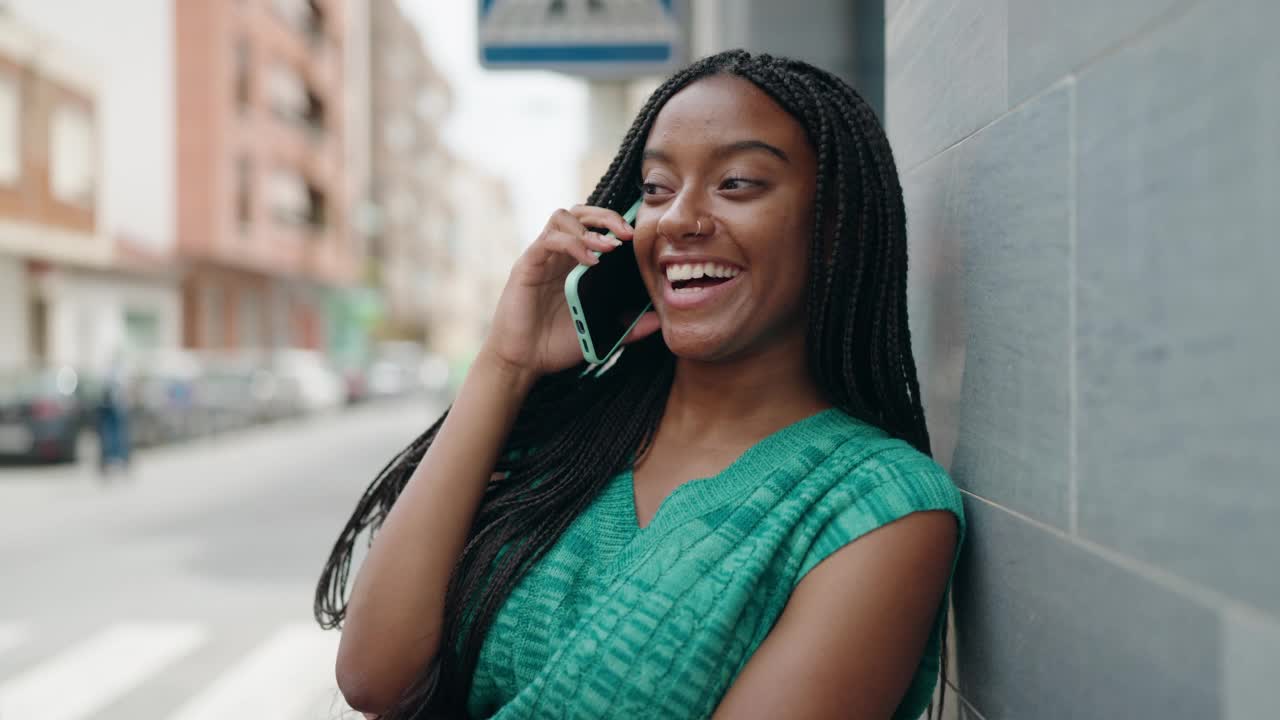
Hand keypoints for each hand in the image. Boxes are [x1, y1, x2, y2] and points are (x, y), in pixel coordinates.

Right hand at [480, 205, 660, 381]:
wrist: (524, 362)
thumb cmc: (556, 345)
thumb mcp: (602, 333)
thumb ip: (629, 327)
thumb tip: (660, 321)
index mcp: (576, 263)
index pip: (595, 225)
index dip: (617, 223)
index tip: (638, 236)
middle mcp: (559, 254)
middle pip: (581, 213)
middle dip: (607, 216)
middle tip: (628, 233)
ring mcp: (543, 257)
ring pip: (563, 216)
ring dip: (589, 226)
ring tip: (608, 247)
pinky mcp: (528, 265)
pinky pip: (549, 240)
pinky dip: (572, 243)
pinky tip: (589, 261)